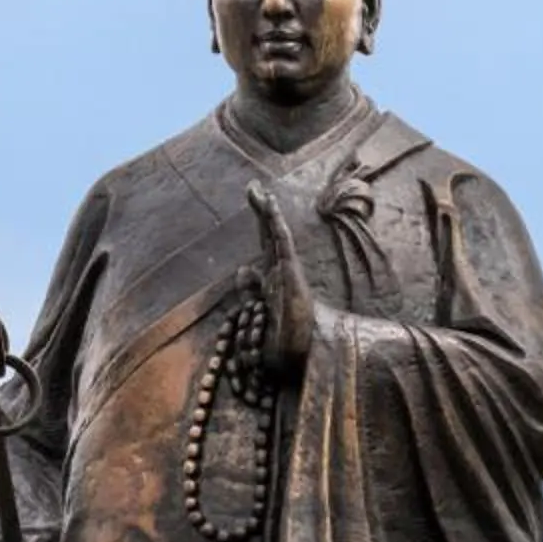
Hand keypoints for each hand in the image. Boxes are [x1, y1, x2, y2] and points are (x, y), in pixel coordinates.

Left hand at [245, 181, 314, 376]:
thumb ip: (251, 290)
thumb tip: (243, 268)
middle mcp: (281, 271)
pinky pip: (282, 241)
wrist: (299, 354)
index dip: (260, 225)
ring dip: (267, 211)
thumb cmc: (282, 340)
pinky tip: (270, 206)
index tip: (255, 206)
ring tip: (258, 190)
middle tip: (254, 187)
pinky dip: (275, 222)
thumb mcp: (259, 310)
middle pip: (269, 235)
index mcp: (274, 279)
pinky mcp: (291, 271)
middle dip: (262, 211)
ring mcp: (287, 270)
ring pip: (275, 234)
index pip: (266, 246)